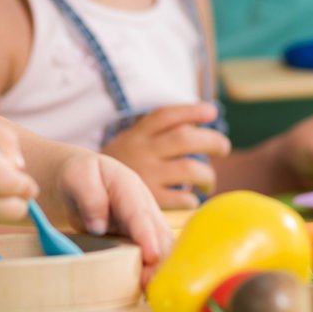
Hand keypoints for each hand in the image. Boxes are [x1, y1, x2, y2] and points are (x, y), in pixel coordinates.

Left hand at [53, 151, 172, 286]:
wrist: (84, 181)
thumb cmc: (81, 177)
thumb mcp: (78, 177)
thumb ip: (89, 197)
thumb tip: (99, 226)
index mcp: (128, 186)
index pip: (139, 213)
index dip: (146, 235)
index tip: (151, 256)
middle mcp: (144, 205)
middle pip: (158, 232)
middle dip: (159, 257)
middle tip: (150, 281)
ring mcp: (146, 221)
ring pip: (161, 245)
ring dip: (159, 266)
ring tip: (150, 286)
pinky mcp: (143, 236)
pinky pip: (154, 252)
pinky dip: (154, 267)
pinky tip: (147, 283)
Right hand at [99, 103, 231, 208]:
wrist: (89, 193)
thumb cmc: (123, 165)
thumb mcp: (133, 141)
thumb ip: (160, 133)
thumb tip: (200, 125)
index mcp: (139, 134)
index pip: (167, 115)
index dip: (192, 111)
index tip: (212, 112)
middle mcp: (143, 151)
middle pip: (185, 139)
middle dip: (212, 141)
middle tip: (223, 148)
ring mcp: (147, 176)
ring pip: (190, 169)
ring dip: (208, 175)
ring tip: (208, 181)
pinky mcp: (150, 201)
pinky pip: (182, 198)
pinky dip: (192, 198)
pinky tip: (191, 199)